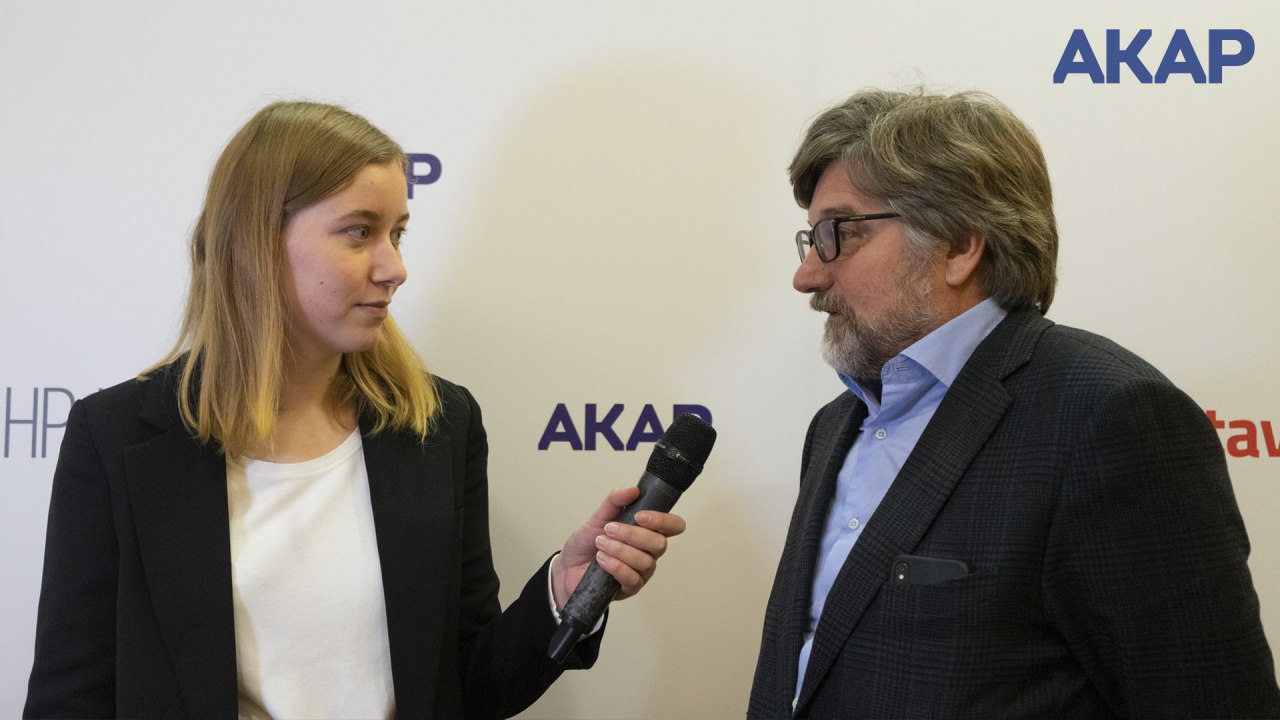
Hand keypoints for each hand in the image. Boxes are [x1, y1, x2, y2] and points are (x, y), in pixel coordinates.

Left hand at [551, 486, 686, 609]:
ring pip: (645, 561)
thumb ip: (614, 501)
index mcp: (647, 532)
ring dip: (619, 550)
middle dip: (632, 534)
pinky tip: (601, 559)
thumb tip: (633, 489)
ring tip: (600, 544)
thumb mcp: (598, 517)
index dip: (663, 521)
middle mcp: (649, 552)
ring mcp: (641, 572)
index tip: (640, 516)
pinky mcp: (630, 588)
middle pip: (660, 544)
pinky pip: (632, 578)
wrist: (568, 567)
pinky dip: (615, 566)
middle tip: (609, 529)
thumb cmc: (587, 543)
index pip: (673, 526)